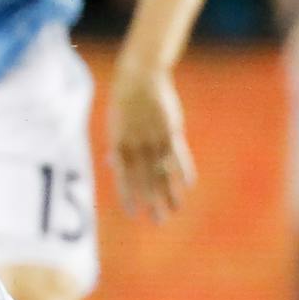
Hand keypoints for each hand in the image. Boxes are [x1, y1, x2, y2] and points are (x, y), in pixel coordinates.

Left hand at [108, 63, 192, 220]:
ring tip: (175, 210)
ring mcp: (154, 138)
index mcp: (120, 145)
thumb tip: (111, 164)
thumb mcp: (115, 126)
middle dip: (152, 201)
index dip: (128, 195)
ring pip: (163, 171)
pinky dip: (183, 170)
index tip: (132, 213)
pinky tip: (187, 185)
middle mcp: (137, 144)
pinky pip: (178, 154)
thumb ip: (118, 148)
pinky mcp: (170, 130)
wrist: (140, 78)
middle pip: (145, 179)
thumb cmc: (124, 104)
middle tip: (158, 221)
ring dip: (169, 191)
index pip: (123, 177)